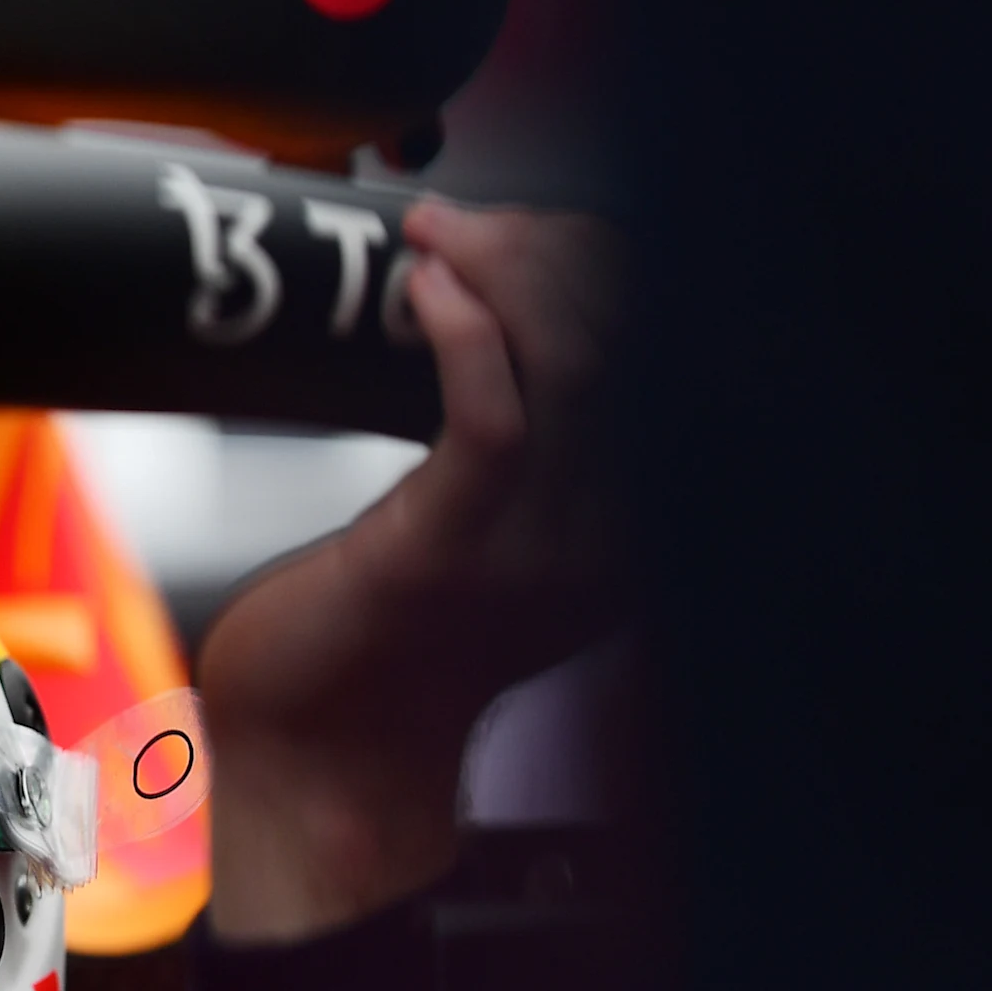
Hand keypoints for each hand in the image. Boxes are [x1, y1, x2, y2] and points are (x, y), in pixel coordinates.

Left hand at [198, 199, 626, 940]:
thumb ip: (523, 449)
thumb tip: (499, 314)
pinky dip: (466, 331)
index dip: (612, 267)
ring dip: (506, 267)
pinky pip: (493, 416)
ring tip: (440, 237)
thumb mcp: (486, 536)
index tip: (532, 229)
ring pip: (578, 362)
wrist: (319, 766)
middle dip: (556, 249)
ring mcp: (536, 550)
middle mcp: (608, 538)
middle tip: (468, 224)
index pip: (672, 355)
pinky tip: (430, 289)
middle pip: (642, 339)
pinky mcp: (449, 554)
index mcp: (629, 528)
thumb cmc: (377, 641)